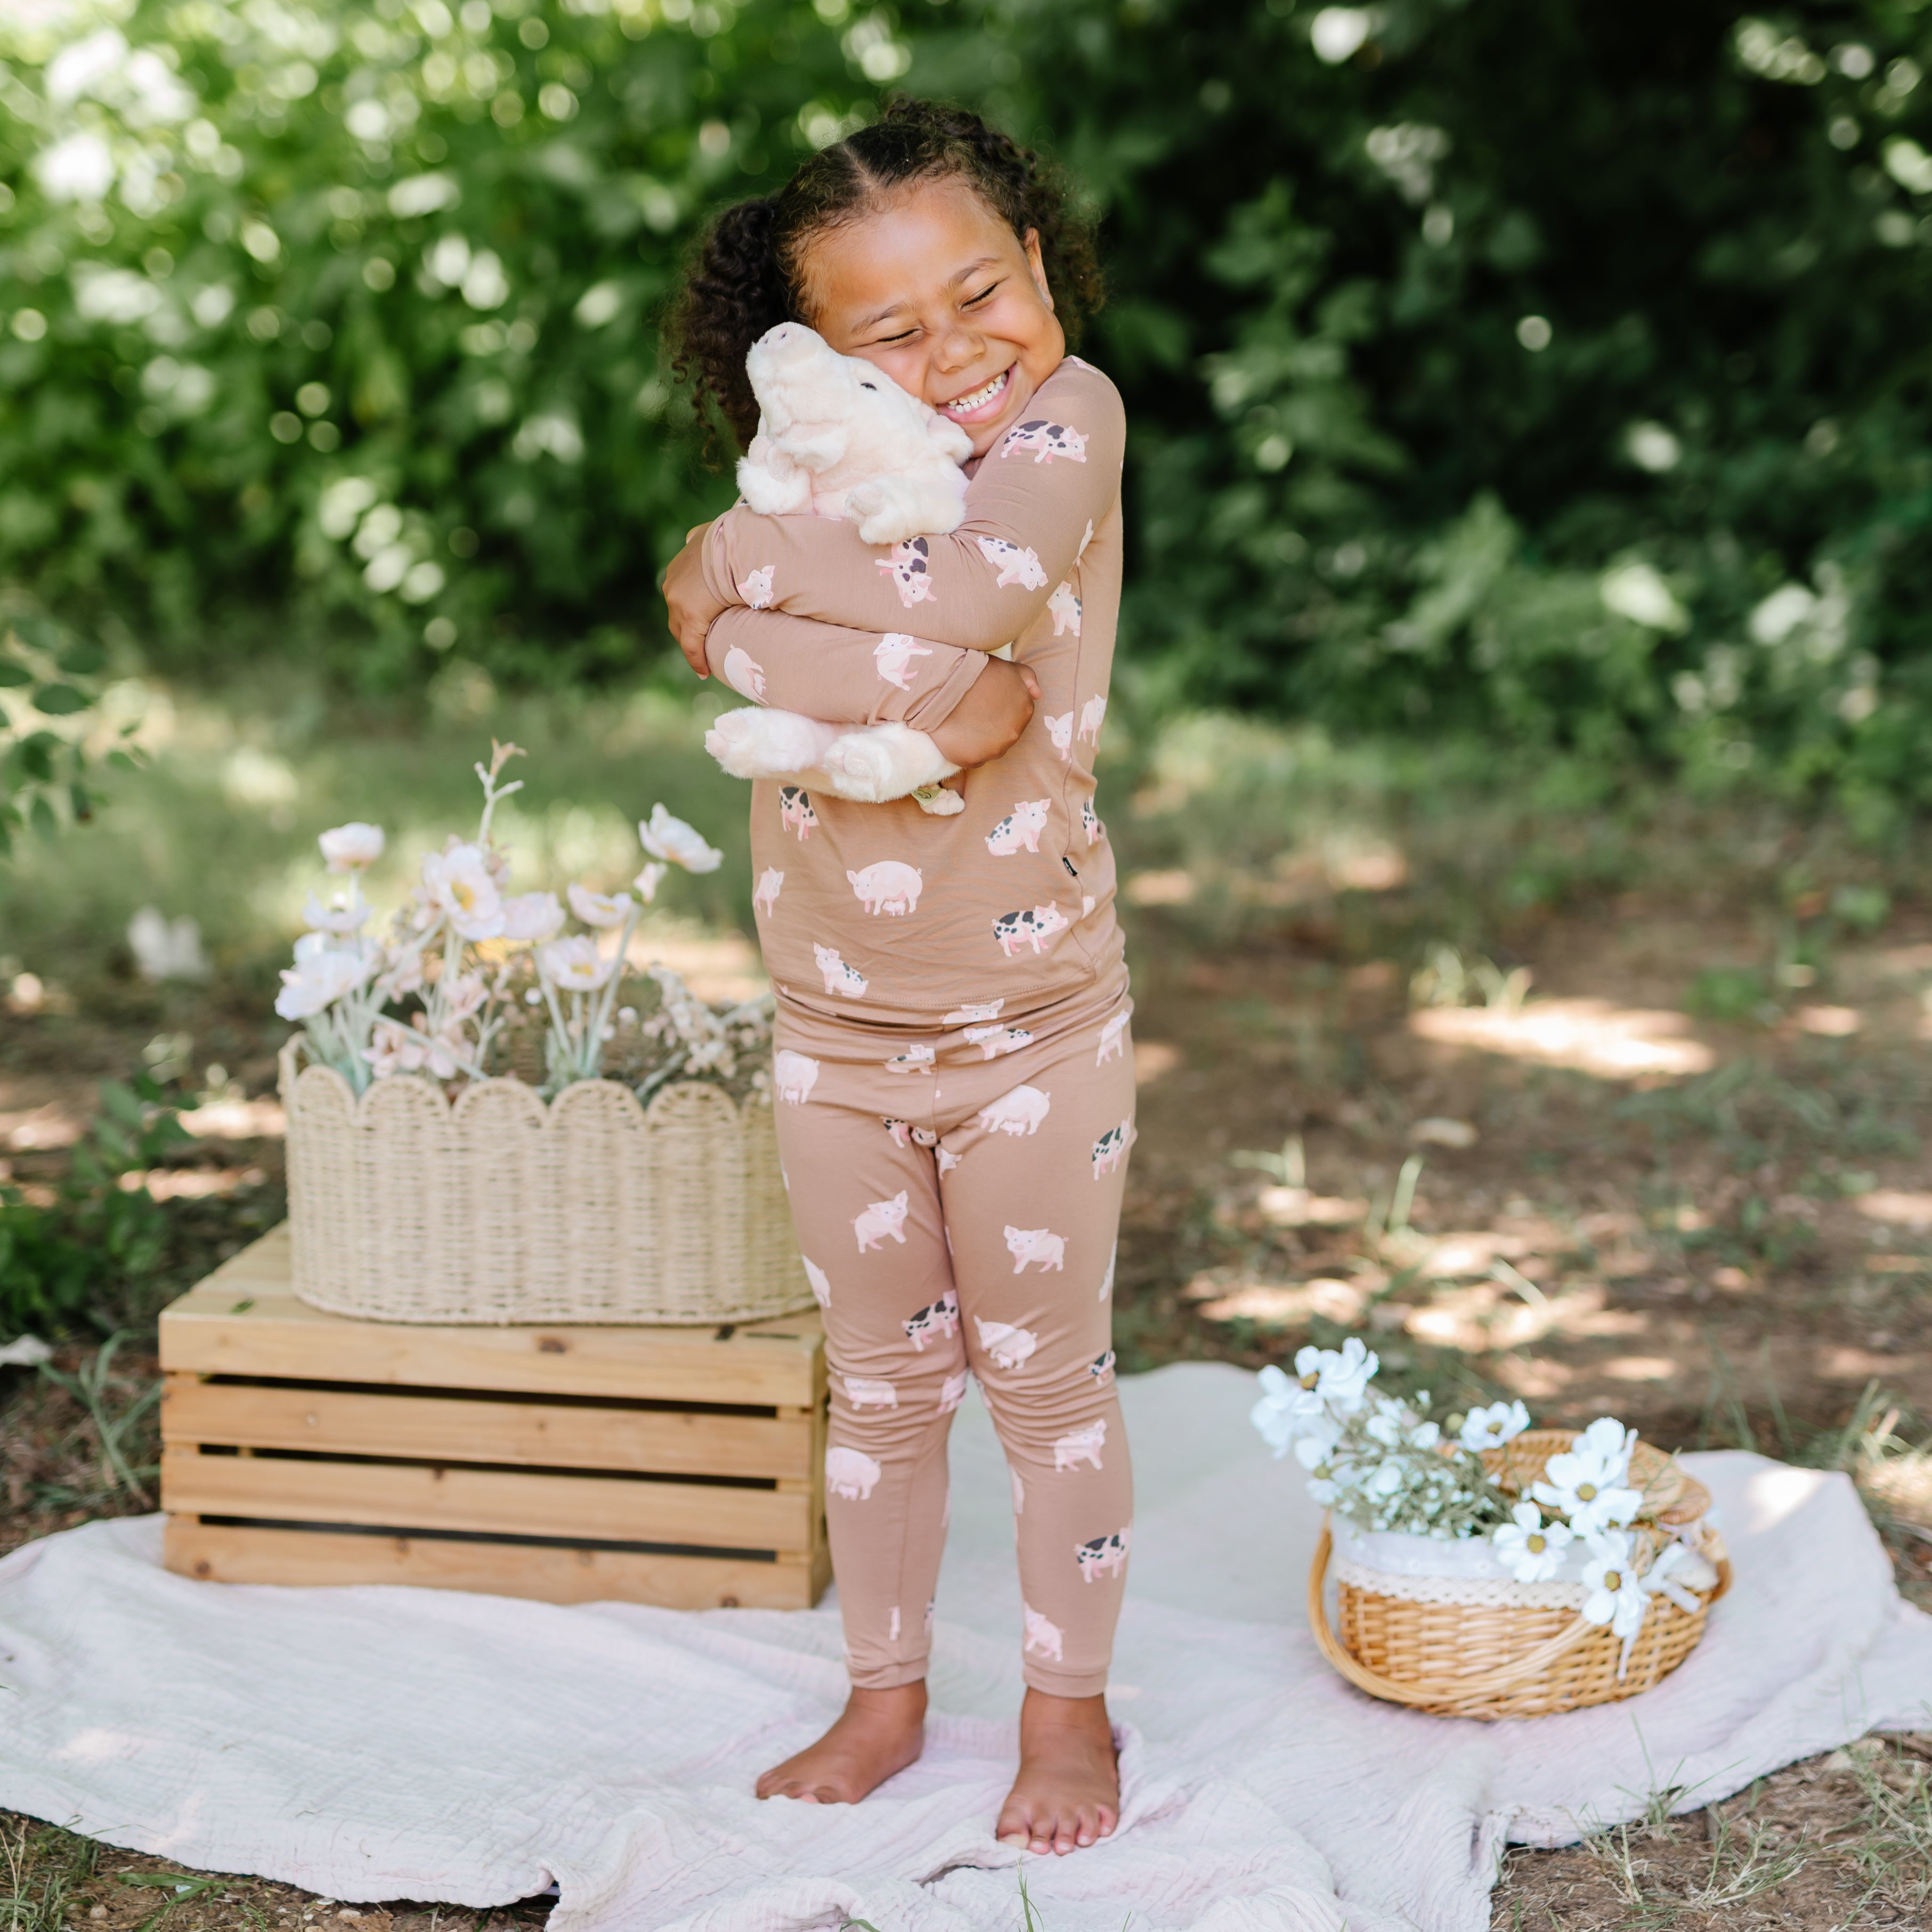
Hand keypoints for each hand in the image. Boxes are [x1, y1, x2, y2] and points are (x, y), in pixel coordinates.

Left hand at [662, 522, 724, 676]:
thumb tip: (705, 534)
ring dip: (691, 644)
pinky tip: (703, 671)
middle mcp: (672, 585)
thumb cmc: (729, 539)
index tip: (696, 617)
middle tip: (700, 641)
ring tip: (703, 658)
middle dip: (686, 628)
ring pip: (681, 632)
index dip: (688, 607)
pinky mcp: (690, 617)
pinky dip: (697, 660)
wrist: (732, 547)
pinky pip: (692, 646)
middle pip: (676, 615)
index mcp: (678, 568)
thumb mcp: (711, 533)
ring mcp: (678, 602)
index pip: (679, 594)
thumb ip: (703, 536)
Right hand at [929, 658, 1039, 767]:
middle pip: (1004, 734)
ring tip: (963, 723)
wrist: (946, 682)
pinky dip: (966, 750)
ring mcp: (994, 749)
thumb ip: (1028, 679)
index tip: (985, 702)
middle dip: (991, 725)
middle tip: (973, 712)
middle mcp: (1013, 734)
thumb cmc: (977, 671)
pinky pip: (973, 759)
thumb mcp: (1009, 667)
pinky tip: (956, 736)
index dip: (1000, 708)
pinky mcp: (973, 759)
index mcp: (1025, 710)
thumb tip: (1038, 695)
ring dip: (980, 740)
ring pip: (989, 749)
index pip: (1016, 715)